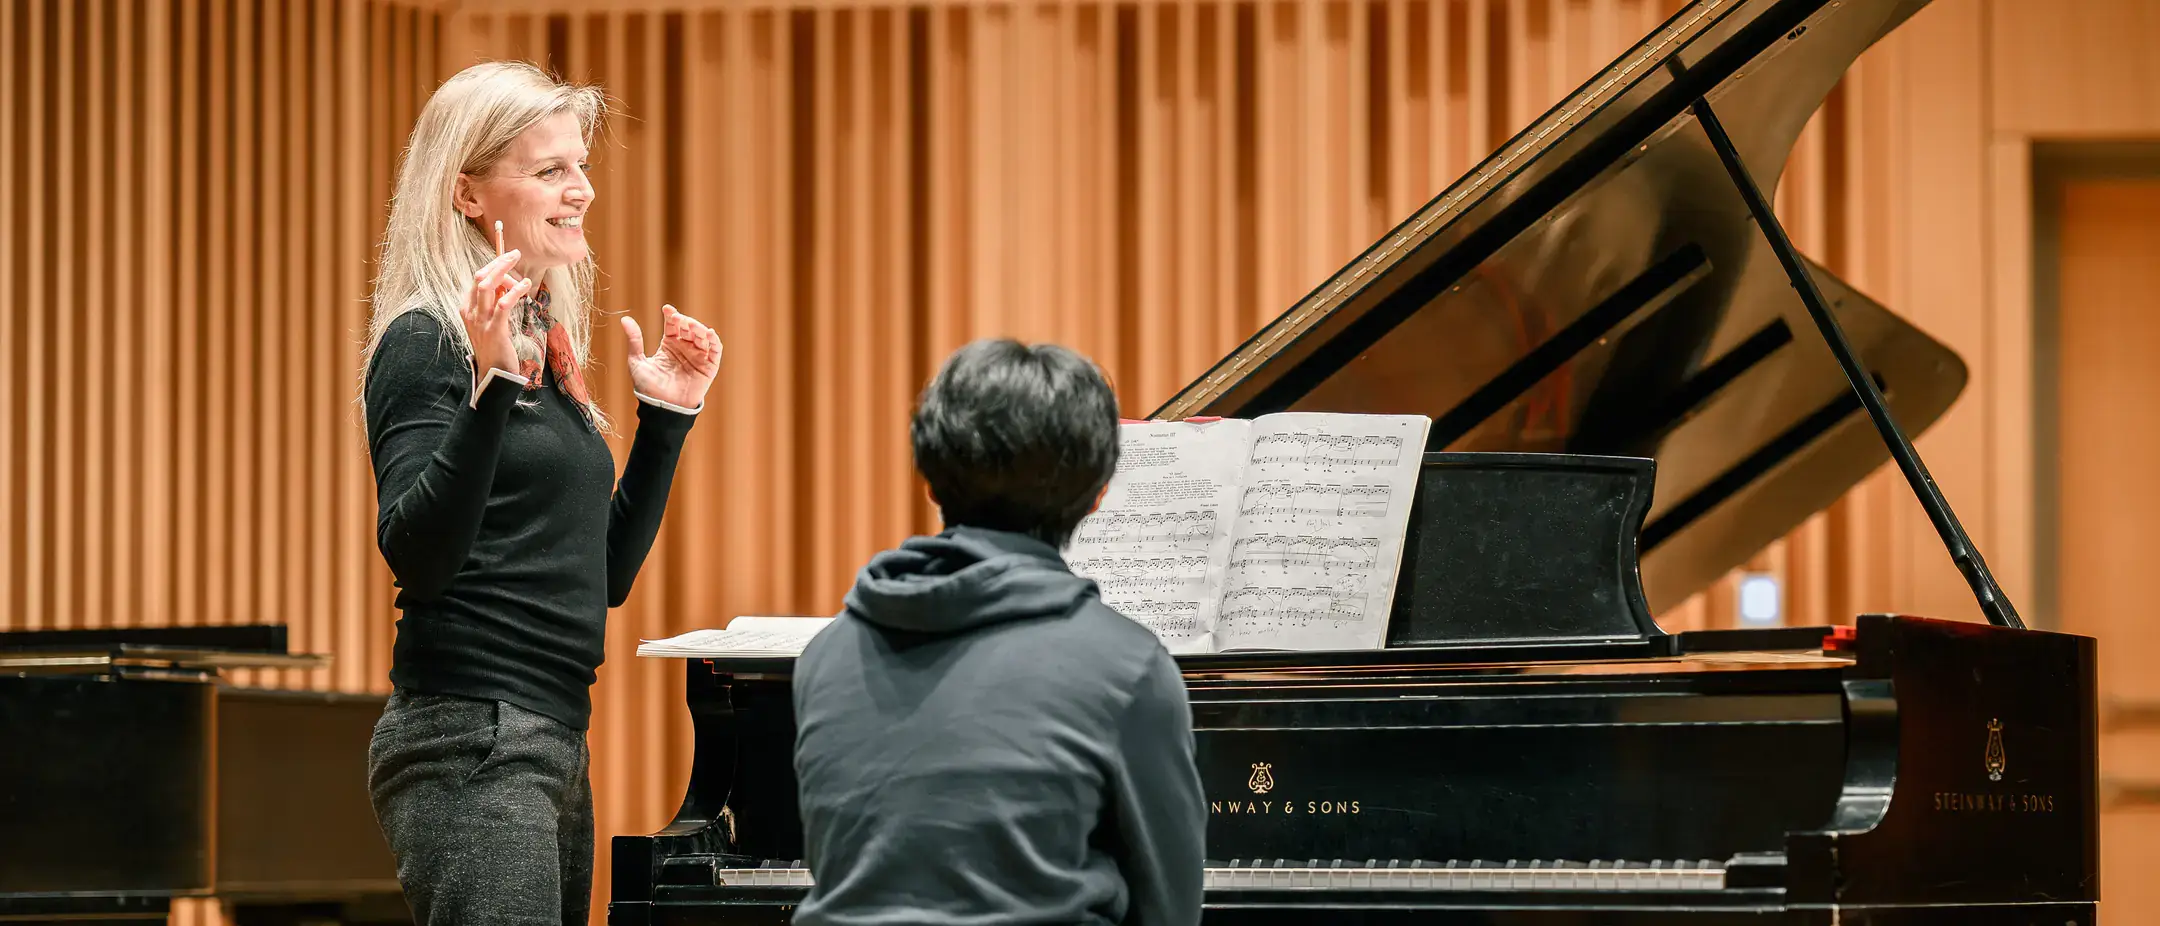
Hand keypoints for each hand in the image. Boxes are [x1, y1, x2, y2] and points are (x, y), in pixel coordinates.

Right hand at [463, 250, 527, 381]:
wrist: (493, 374)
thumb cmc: (495, 347)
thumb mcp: (490, 322)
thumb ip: (494, 304)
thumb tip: (506, 285)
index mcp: (467, 309)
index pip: (477, 280)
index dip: (492, 267)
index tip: (506, 259)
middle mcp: (471, 313)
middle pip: (480, 278)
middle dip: (497, 263)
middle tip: (514, 254)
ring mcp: (481, 321)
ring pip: (487, 286)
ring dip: (503, 270)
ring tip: (518, 262)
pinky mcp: (494, 330)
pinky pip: (504, 304)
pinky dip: (515, 291)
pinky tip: (525, 285)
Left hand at [623, 304, 721, 409]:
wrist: (662, 408)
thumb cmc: (648, 388)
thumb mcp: (637, 362)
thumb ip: (634, 340)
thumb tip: (624, 319)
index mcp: (669, 345)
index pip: (673, 325)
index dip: (672, 315)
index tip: (667, 309)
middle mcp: (685, 348)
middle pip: (689, 328)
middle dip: (686, 321)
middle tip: (679, 319)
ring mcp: (698, 357)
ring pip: (702, 337)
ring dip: (699, 328)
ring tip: (692, 325)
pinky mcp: (709, 367)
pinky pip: (715, 351)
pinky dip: (714, 341)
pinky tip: (709, 333)